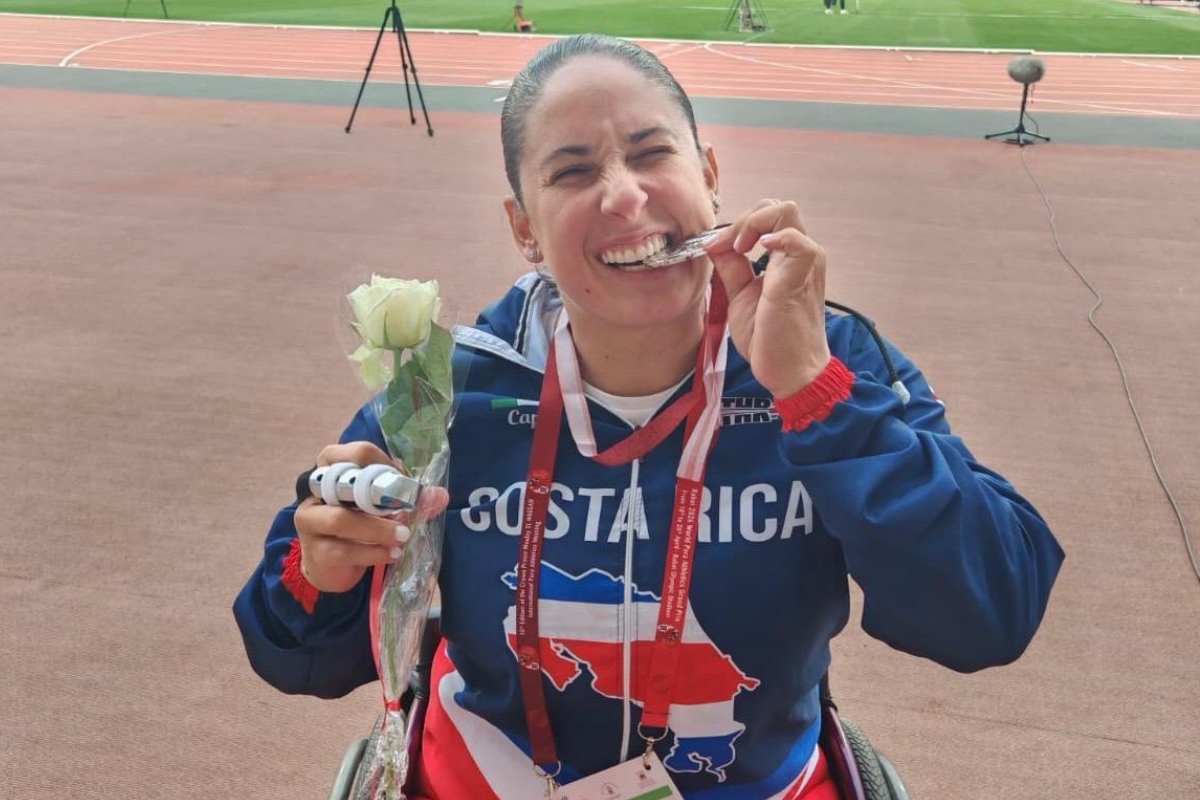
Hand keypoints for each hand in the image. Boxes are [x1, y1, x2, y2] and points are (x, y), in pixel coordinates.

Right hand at [293, 442, 449, 592]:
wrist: (331, 566)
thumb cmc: (357, 525)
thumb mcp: (380, 507)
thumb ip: (409, 500)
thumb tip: (440, 496)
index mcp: (332, 469)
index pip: (357, 452)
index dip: (384, 464)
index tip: (405, 482)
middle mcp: (315, 492)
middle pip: (343, 483)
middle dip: (378, 496)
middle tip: (408, 511)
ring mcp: (310, 522)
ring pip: (340, 520)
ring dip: (377, 529)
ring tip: (403, 536)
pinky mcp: (315, 552)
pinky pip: (343, 551)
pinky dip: (373, 553)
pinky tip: (392, 554)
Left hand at [705, 199, 830, 397]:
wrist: (790, 371)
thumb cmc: (770, 340)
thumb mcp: (741, 296)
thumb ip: (731, 269)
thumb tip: (714, 244)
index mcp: (788, 258)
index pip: (768, 218)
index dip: (738, 225)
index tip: (716, 247)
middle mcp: (801, 255)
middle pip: (778, 207)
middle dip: (746, 218)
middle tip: (729, 246)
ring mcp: (805, 264)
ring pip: (787, 212)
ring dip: (754, 223)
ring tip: (739, 249)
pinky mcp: (801, 277)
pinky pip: (798, 241)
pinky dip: (775, 237)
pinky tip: (753, 251)